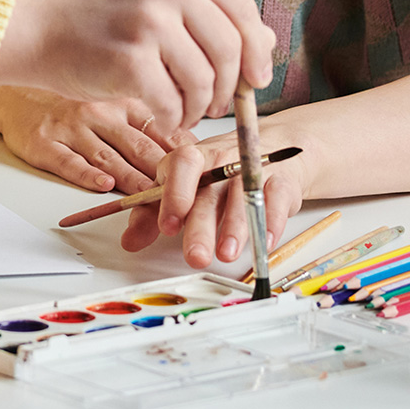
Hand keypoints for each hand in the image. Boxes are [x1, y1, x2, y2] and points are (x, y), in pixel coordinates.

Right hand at [0, 0, 274, 128]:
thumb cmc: (103, 21)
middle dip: (230, 87)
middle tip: (216, 104)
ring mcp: (148, 21)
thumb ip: (212, 17)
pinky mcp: (130, 59)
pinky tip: (163, 115)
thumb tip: (268, 42)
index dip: (257, 51)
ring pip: (206, 81)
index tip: (255, 78)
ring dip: (200, 107)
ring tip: (184, 111)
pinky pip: (174, 102)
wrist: (39, 29)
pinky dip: (174, 118)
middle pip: (232, 50)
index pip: (244, 11)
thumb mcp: (160, 4)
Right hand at [0, 88, 178, 194]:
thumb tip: (194, 151)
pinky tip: (102, 185)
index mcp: (123, 105)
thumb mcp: (116, 109)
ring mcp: (71, 128)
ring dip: (132, 179)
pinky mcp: (44, 143)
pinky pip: (68, 161)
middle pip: (138, 147)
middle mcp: (100, 114)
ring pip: (107, 157)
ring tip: (151, 197)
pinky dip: (86, 174)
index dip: (182, 157)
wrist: (16, 98)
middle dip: (163, 174)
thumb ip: (151, 129)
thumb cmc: (72, 110)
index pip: (160, 131)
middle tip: (184, 195)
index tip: (201, 175)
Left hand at [124, 129, 312, 270]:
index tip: (166, 227)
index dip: (173, 196)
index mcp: (191, 158)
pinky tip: (263, 243)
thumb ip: (152, 215)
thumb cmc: (214, 175)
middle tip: (195, 256)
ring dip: (236, 228)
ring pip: (244, 198)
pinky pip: (277, 200)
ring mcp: (253, 170)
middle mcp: (221, 161)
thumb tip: (129, 241)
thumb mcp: (178, 190)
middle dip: (202, 227)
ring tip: (227, 254)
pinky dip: (270, 222)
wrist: (264, 152)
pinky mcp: (280, 182)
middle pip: (210, 193)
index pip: (180, 167)